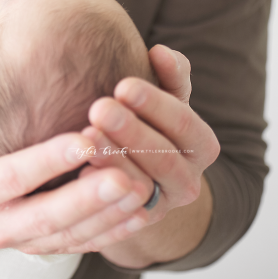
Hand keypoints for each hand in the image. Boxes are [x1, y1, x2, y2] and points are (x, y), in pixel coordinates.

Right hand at [0, 72, 146, 255]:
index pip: (10, 177)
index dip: (47, 161)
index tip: (84, 139)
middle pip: (47, 216)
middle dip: (87, 198)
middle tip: (123, 177)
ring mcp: (30, 241)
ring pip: (74, 233)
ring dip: (110, 214)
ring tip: (142, 188)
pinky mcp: (54, 247)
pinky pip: (88, 242)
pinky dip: (117, 229)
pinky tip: (143, 209)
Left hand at [77, 44, 220, 254]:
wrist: (134, 173)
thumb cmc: (146, 121)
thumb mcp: (164, 99)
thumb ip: (170, 75)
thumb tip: (160, 52)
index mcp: (201, 146)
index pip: (184, 123)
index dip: (156, 104)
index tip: (123, 83)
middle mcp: (189, 181)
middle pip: (164, 157)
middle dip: (131, 132)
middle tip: (99, 108)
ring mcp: (161, 207)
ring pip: (141, 187)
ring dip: (113, 161)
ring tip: (85, 137)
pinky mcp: (132, 226)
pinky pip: (118, 214)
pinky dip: (100, 194)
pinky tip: (76, 173)